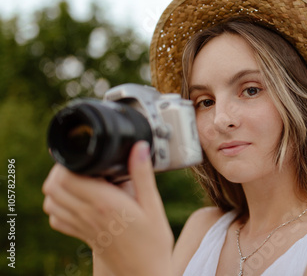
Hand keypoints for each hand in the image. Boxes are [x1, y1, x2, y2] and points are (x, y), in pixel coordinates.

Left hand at [43, 141, 173, 275]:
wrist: (144, 273)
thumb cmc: (153, 241)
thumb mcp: (153, 205)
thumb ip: (143, 174)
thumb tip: (139, 146)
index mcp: (104, 204)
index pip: (67, 177)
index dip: (69, 162)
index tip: (85, 155)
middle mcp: (88, 215)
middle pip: (53, 187)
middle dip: (61, 170)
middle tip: (81, 164)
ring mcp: (82, 227)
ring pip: (50, 201)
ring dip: (58, 186)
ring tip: (79, 178)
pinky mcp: (81, 235)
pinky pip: (56, 218)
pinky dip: (59, 205)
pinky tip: (78, 199)